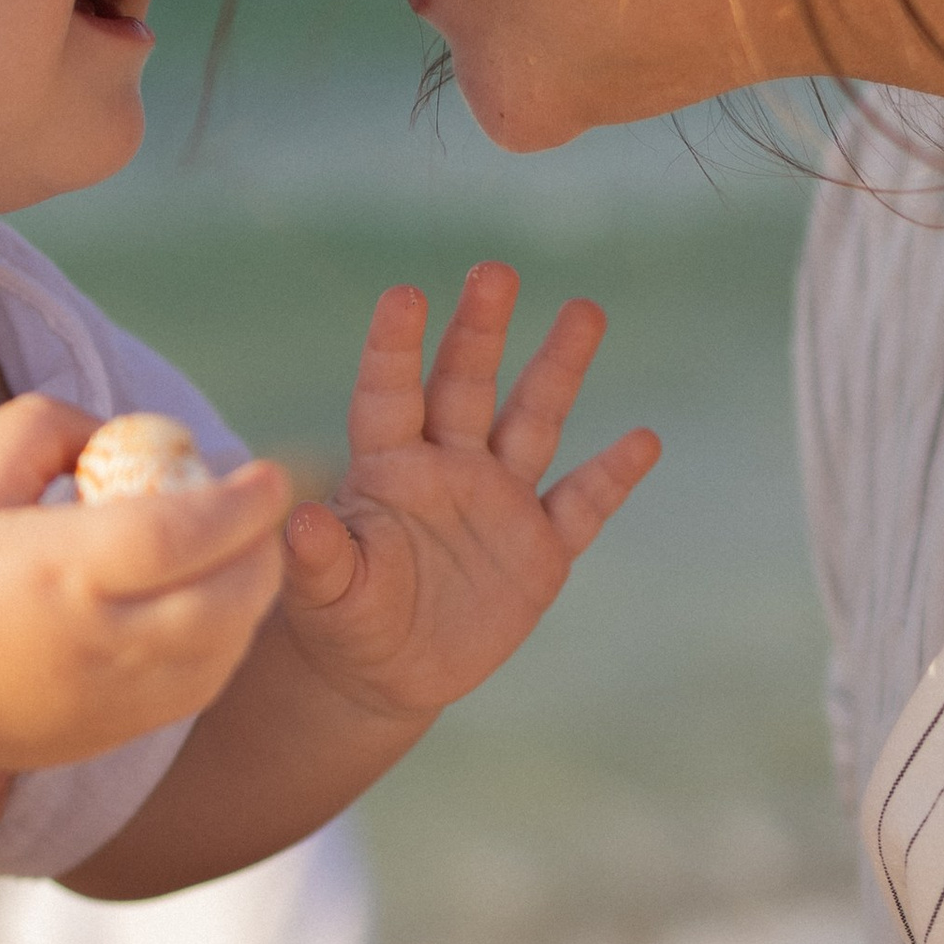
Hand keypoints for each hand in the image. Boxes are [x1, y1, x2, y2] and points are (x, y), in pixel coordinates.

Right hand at [0, 394, 289, 769]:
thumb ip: (46, 428)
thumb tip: (122, 432)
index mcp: (56, 570)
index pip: (176, 537)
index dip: (237, 506)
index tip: (266, 474)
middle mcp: (95, 641)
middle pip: (223, 602)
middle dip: (263, 551)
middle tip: (260, 513)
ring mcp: (115, 696)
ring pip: (224, 648)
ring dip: (251, 596)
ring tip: (237, 553)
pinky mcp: (122, 731)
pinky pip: (203, 684)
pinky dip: (226, 640)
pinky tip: (209, 605)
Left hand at [279, 268, 657, 723]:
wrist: (387, 672)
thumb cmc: (342, 621)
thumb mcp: (326, 597)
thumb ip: (319, 561)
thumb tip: (299, 523)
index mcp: (387, 470)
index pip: (390, 395)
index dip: (395, 347)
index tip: (404, 295)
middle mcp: (446, 468)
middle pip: (466, 385)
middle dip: (480, 329)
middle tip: (495, 270)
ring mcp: (498, 502)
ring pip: (533, 422)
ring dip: (557, 368)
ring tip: (584, 309)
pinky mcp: (540, 549)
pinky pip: (581, 504)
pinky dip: (611, 476)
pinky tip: (644, 440)